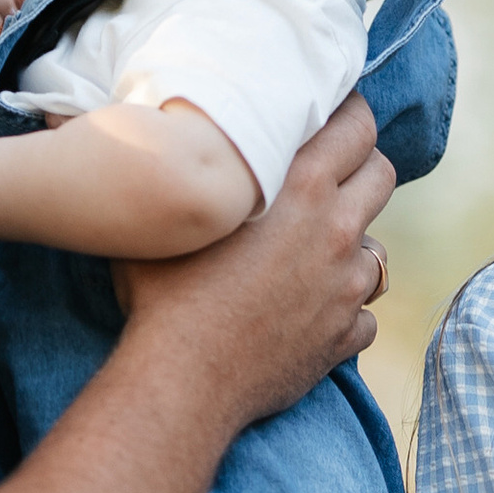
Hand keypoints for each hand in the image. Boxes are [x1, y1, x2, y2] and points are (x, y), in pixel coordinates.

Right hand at [111, 94, 393, 434]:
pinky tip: (309, 315)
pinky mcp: (344, 335)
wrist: (181, 378)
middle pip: (382, 174)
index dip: (349, 114)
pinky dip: (345, 313)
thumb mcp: (168, 212)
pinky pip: (365, 315)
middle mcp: (335, 228)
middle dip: (362, 168)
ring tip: (313, 256)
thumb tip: (112, 115)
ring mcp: (346, 285)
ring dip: (351, 247)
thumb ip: (179, 164)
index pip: (357, 123)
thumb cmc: (162, 290)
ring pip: (376, 249)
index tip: (333, 118)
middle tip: (331, 176)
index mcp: (300, 184)